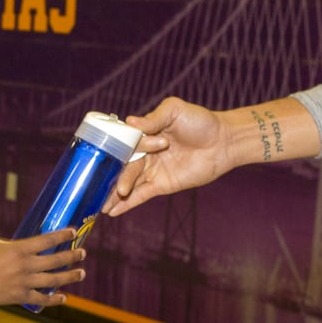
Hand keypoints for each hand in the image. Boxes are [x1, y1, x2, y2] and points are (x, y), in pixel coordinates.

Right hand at [0, 203, 84, 306]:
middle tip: (83, 253)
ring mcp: (25, 282)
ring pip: (53, 280)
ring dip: (70, 277)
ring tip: (81, 274)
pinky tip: (63, 297)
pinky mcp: (21, 295)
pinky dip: (54, 299)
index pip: (47, 240)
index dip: (63, 236)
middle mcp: (26, 265)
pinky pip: (41, 298)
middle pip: (56, 260)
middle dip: (72, 257)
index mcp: (20, 249)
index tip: (74, 233)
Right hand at [103, 97, 230, 216]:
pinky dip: (128, 204)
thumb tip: (130, 122)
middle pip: (123, 166)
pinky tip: (113, 211)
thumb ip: (152, 118)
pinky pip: (142, 195)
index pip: (125, 143)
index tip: (106, 157)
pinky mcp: (162, 185)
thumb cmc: (201, 121)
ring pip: (129, 182)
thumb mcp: (174, 111)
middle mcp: (145, 153)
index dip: (118, 150)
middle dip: (110, 177)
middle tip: (97, 187)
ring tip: (99, 204)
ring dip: (114, 193)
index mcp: (144, 133)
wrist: (224, 142)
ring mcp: (153, 170)